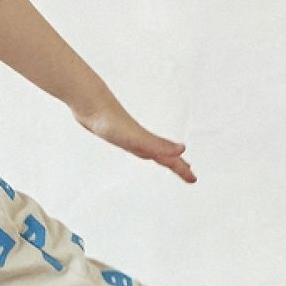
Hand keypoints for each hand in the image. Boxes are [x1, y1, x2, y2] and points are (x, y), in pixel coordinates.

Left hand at [72, 97, 196, 183]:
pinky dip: (144, 151)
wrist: (91, 105)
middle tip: (190, 177)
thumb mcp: (137, 138)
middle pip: (165, 156)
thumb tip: (182, 150)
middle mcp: (143, 141)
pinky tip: (141, 150)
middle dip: (178, 166)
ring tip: (171, 162)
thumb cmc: (111, 122)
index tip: (194, 180)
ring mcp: (132, 138)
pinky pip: (138, 147)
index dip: (182, 170)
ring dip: (164, 158)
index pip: (170, 160)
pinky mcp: (119, 135)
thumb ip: (158, 145)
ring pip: (153, 151)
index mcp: (148, 144)